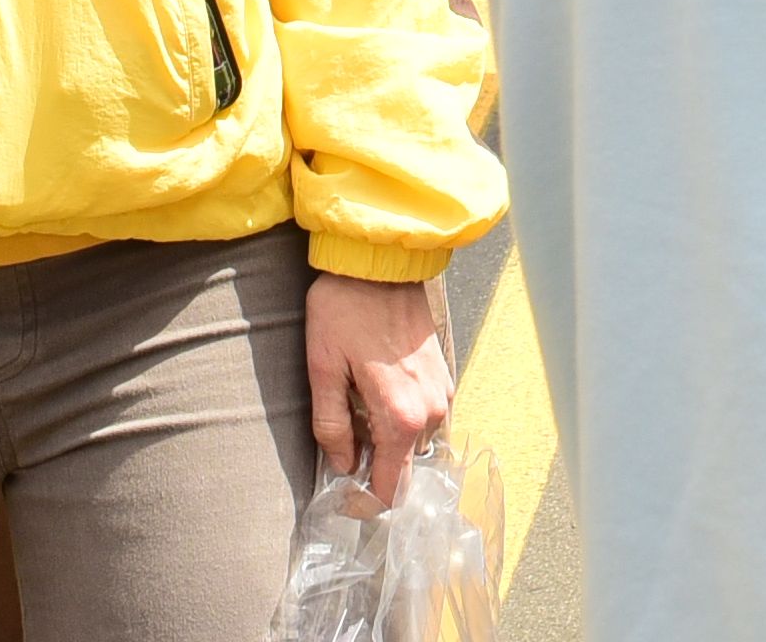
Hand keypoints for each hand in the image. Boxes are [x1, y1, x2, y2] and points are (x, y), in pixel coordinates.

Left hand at [305, 272, 452, 503]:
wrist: (381, 261)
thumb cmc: (345, 309)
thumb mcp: (323, 368)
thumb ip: (331, 426)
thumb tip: (342, 464)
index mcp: (400, 417)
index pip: (392, 490)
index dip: (366, 503)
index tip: (342, 497)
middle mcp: (430, 411)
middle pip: (405, 470)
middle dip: (375, 472)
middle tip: (341, 455)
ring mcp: (442, 393)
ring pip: (414, 443)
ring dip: (387, 444)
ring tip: (354, 420)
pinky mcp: (443, 376)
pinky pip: (423, 418)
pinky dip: (400, 421)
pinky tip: (373, 399)